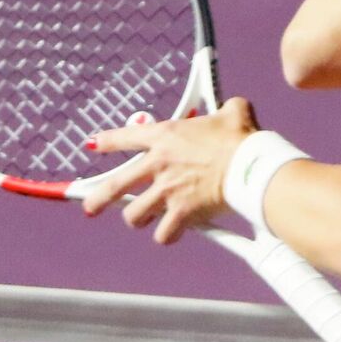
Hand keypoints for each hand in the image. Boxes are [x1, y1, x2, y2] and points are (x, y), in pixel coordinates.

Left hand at [80, 97, 260, 243]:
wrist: (250, 166)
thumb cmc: (241, 138)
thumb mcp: (232, 112)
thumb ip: (224, 108)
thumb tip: (231, 106)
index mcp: (166, 136)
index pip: (125, 137)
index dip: (106, 141)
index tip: (94, 145)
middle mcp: (159, 164)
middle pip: (115, 186)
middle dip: (99, 198)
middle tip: (91, 207)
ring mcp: (167, 191)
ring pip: (135, 215)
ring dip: (140, 218)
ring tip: (146, 219)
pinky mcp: (180, 213)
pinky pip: (163, 233)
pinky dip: (168, 235)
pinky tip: (173, 232)